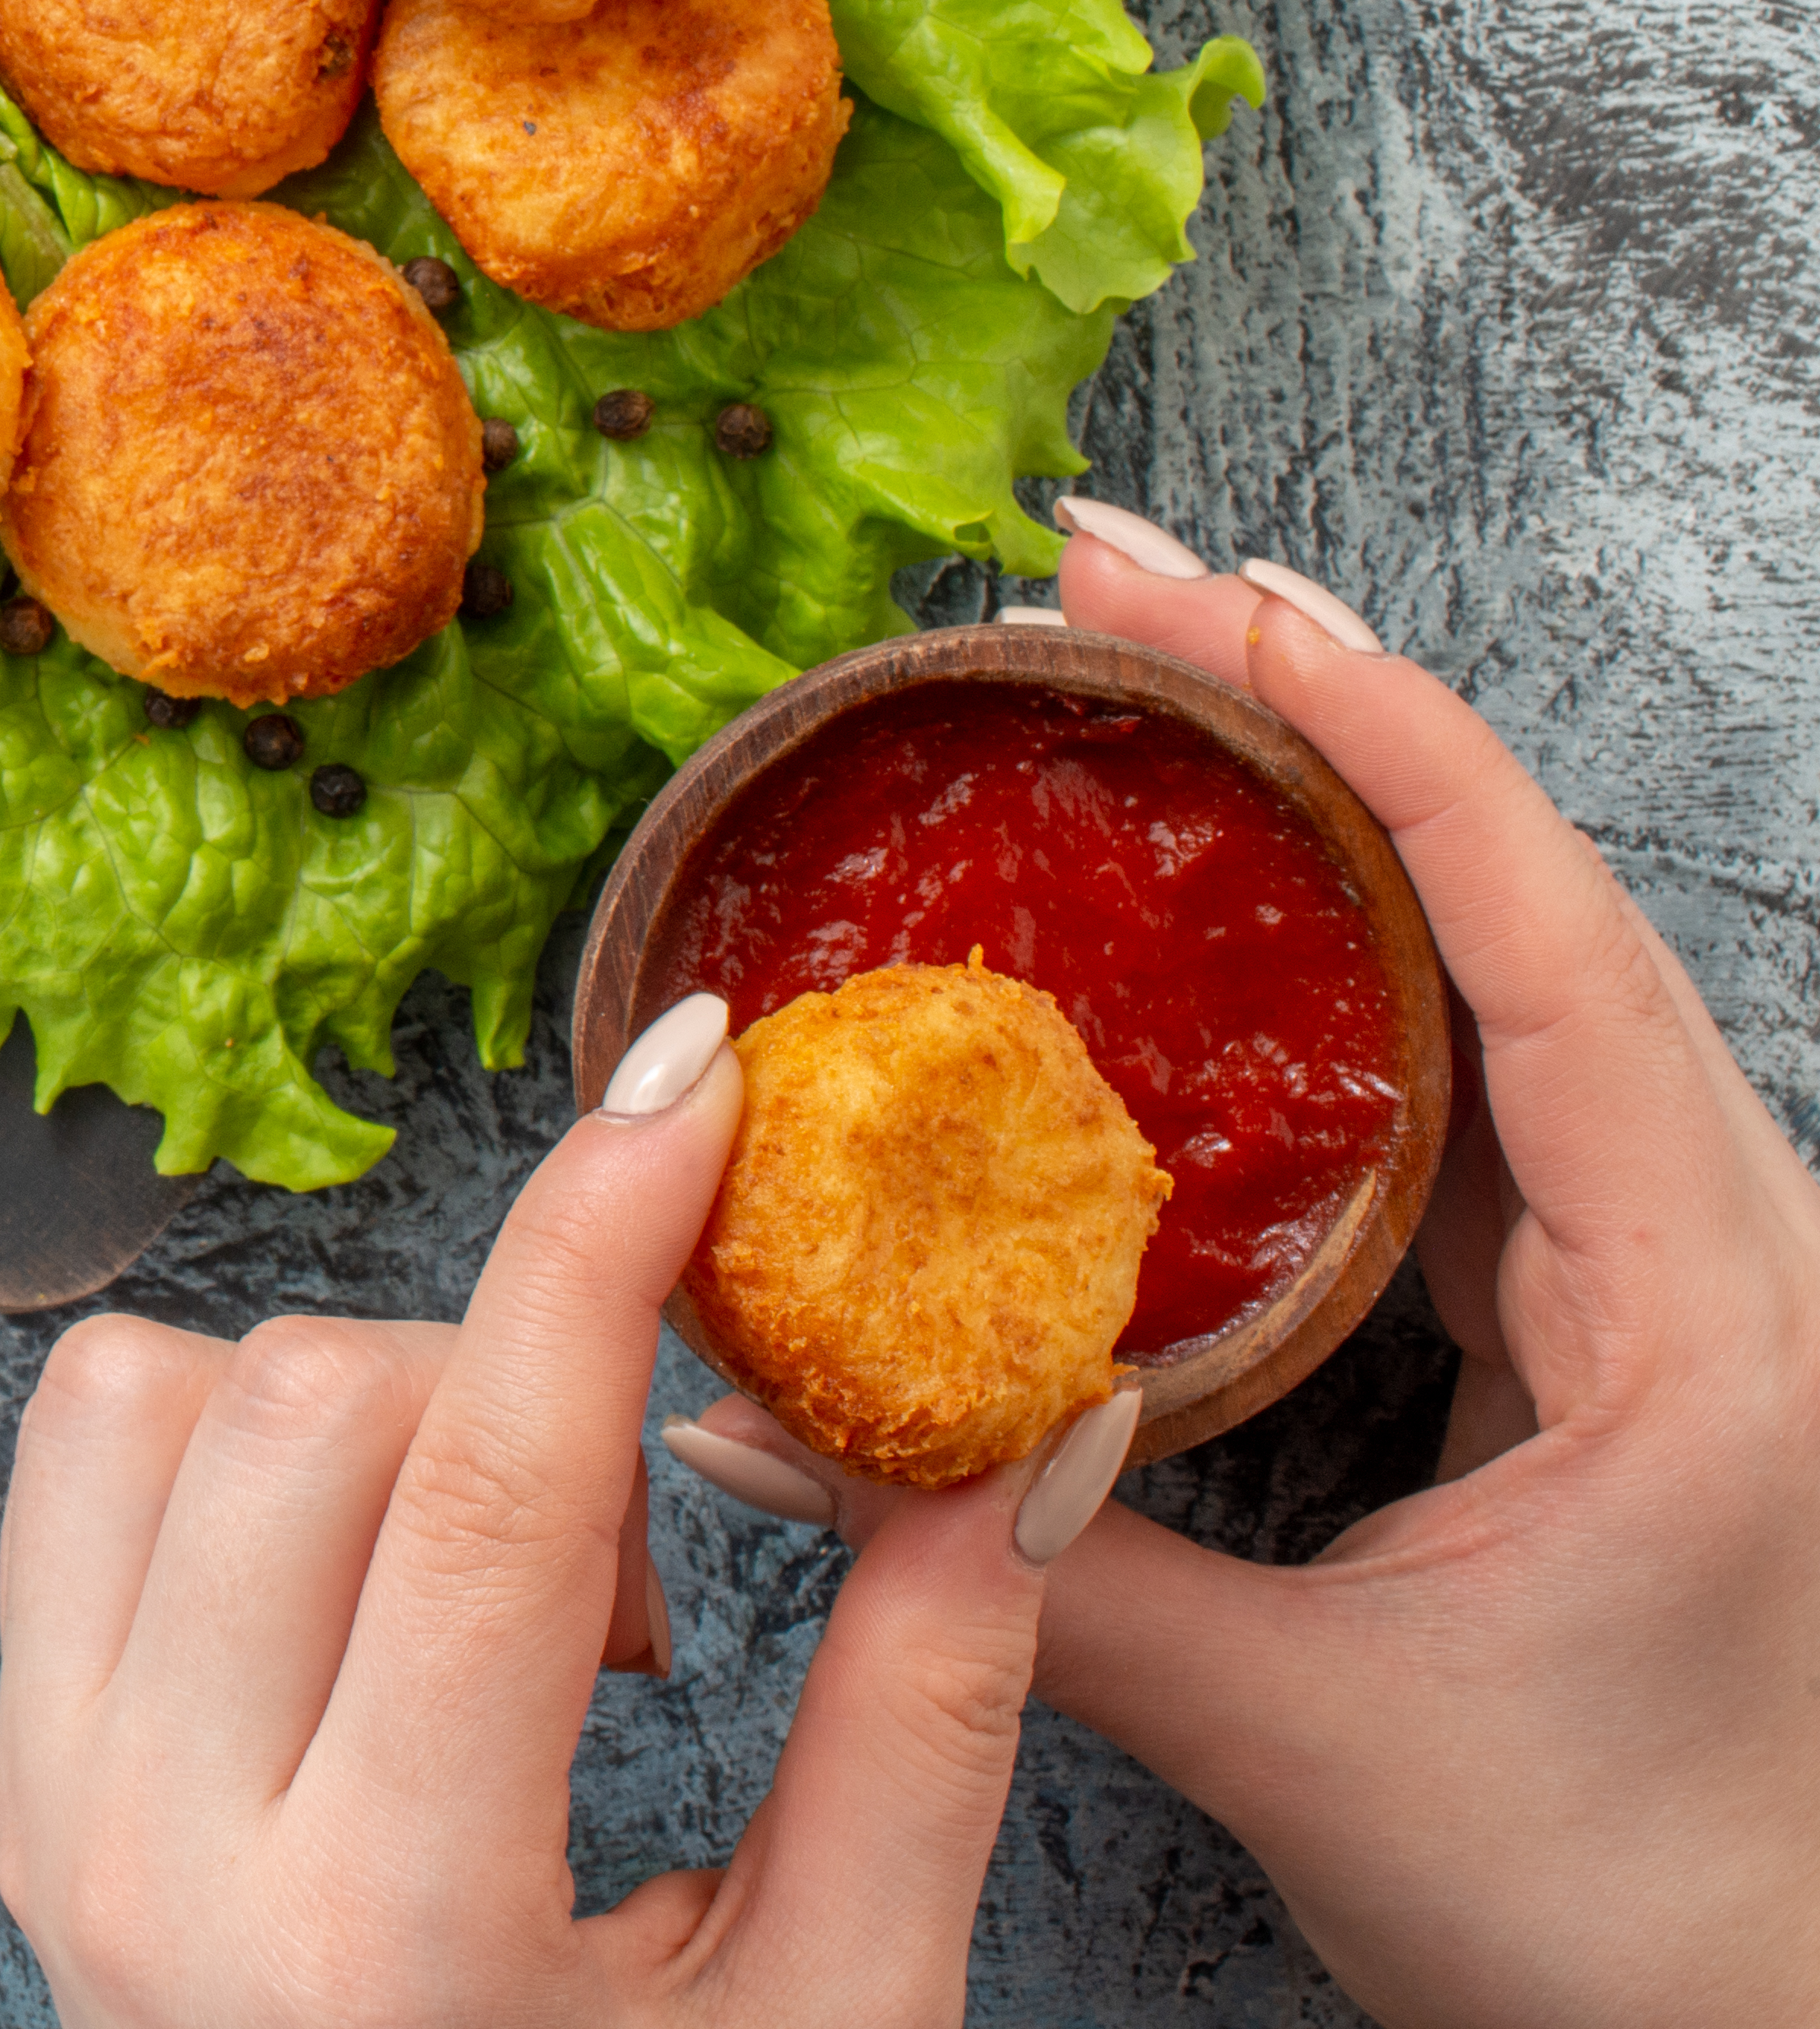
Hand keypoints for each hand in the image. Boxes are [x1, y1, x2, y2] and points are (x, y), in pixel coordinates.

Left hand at [0, 991, 1139, 2024]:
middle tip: (630, 1605)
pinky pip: (78, 1458)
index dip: (596, 1241)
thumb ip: (929, 1722)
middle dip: (516, 1401)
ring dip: (362, 1419)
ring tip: (496, 1623)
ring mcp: (49, 1804)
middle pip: (321, 1405)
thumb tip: (1021, 1445)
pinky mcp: (14, 1765)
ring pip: (161, 1394)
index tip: (692, 1080)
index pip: (476, 1481)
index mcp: (385, 1935)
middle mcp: (160, 1853)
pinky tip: (365, 1601)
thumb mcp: (834, 2019)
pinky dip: (232, 1451)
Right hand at [1052, 524, 1819, 2019]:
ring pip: (1496, 968)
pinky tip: (1205, 893)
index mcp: (1708, 1312)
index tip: (1205, 594)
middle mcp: (1722, 1249)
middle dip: (1308, 707)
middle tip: (1100, 574)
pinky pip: (1469, 1072)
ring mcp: (1675, 1272)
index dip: (1375, 738)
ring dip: (1319, 806)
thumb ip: (1022, 1582)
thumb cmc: (1628, 1913)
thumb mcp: (1311, 1741)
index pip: (1538, 937)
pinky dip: (1336, 947)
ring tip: (1134, 672)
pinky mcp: (1609, 1318)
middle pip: (1514, 896)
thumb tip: (747, 1428)